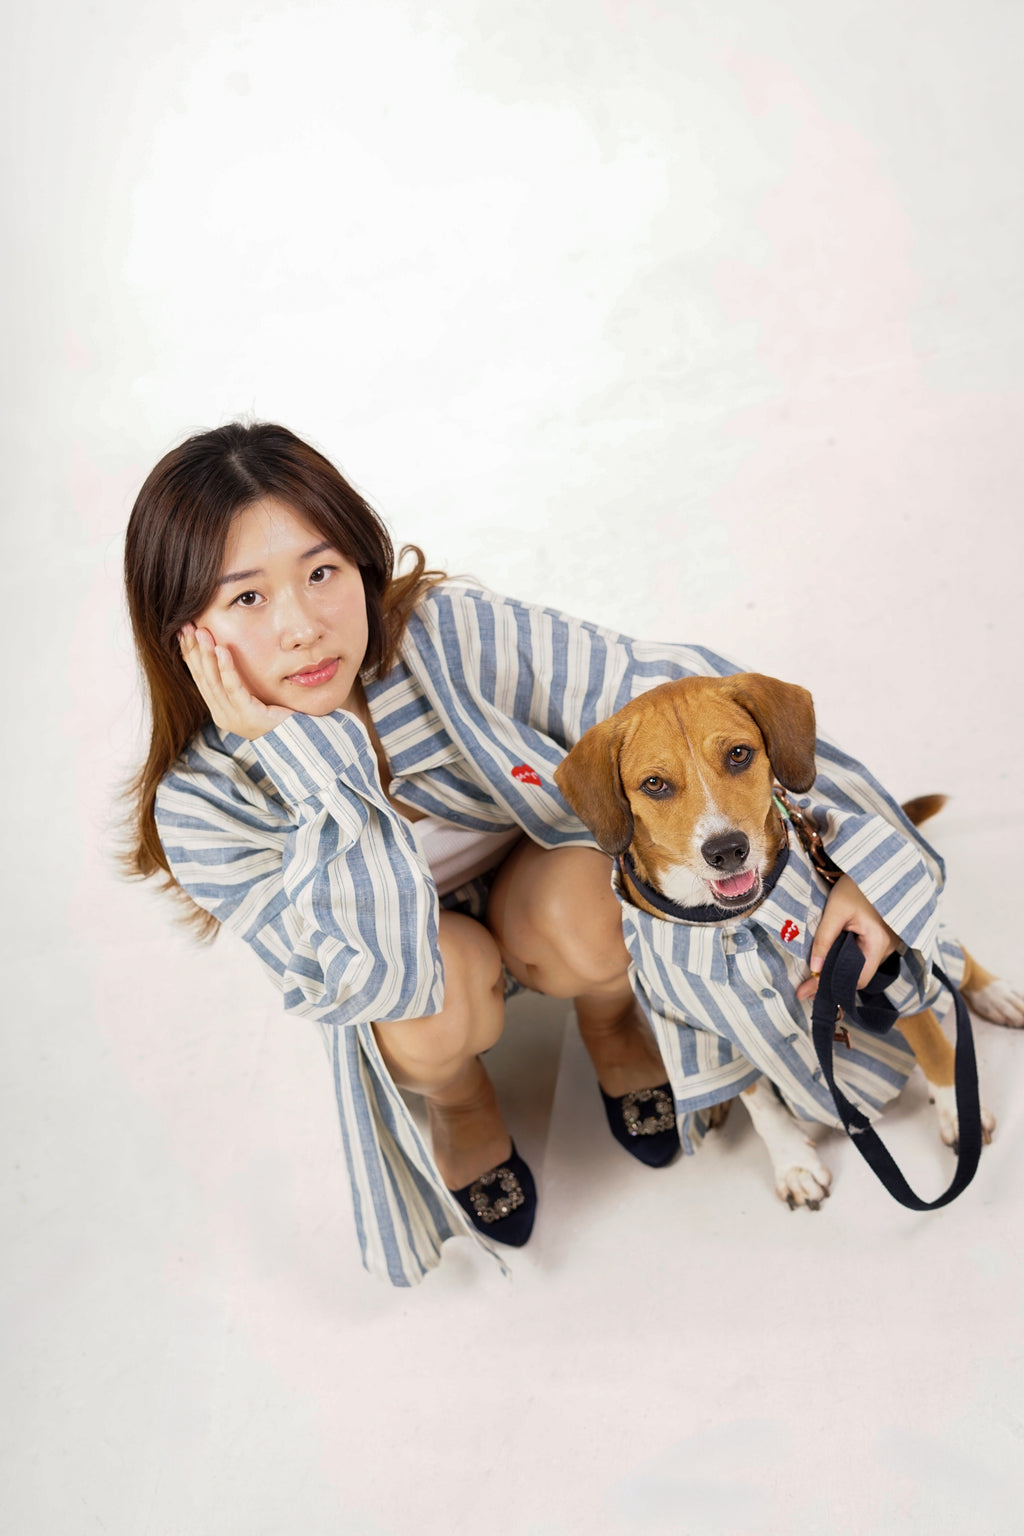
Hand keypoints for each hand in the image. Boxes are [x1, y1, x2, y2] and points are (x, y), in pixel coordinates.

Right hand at [179, 624, 292, 738]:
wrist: (297, 737)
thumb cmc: (278, 713)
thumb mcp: (253, 695)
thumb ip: (239, 681)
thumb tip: (227, 653)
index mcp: (220, 709)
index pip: (201, 678)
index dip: (191, 654)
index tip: (184, 631)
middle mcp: (222, 714)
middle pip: (203, 678)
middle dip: (193, 650)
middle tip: (187, 626)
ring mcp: (233, 717)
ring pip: (214, 682)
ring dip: (206, 654)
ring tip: (201, 632)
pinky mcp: (248, 715)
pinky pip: (234, 688)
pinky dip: (226, 668)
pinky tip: (221, 650)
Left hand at [795, 873, 898, 1001]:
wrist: (876, 865)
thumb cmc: (857, 884)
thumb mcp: (835, 909)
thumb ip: (824, 939)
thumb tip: (814, 968)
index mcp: (879, 942)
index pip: (857, 979)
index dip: (832, 986)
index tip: (806, 991)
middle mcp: (887, 948)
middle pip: (857, 975)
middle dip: (831, 981)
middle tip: (803, 987)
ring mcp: (886, 944)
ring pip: (859, 966)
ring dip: (837, 970)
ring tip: (811, 976)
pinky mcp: (879, 938)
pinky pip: (861, 955)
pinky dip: (844, 959)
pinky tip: (827, 959)